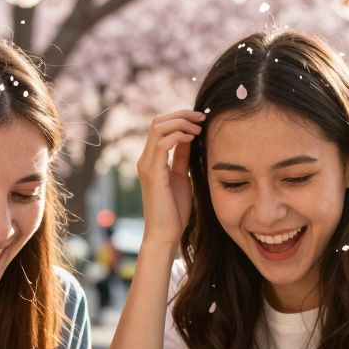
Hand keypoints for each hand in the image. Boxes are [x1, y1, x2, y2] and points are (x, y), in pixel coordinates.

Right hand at [136, 110, 203, 246]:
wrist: (165, 234)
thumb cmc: (174, 211)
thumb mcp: (181, 177)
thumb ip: (182, 158)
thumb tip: (190, 138)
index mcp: (152, 160)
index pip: (161, 127)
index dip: (180, 118)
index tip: (201, 120)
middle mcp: (145, 159)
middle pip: (158, 122)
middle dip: (181, 114)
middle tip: (202, 117)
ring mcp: (147, 165)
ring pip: (158, 127)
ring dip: (181, 122)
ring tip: (199, 127)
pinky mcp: (153, 174)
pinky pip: (162, 144)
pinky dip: (178, 136)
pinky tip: (192, 138)